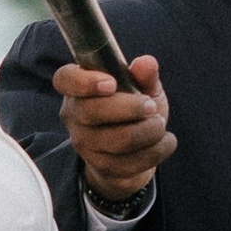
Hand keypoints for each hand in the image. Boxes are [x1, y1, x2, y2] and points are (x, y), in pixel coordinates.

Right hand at [52, 53, 173, 209]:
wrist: (135, 150)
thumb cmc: (134, 109)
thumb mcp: (142, 87)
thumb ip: (144, 75)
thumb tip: (147, 64)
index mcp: (79, 87)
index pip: (65, 79)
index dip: (84, 81)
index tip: (111, 83)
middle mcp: (74, 115)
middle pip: (92, 111)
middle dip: (130, 108)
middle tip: (152, 106)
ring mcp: (84, 144)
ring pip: (118, 140)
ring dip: (149, 131)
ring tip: (160, 124)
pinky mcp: (101, 167)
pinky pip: (132, 161)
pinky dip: (157, 149)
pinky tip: (165, 141)